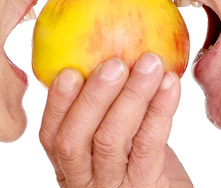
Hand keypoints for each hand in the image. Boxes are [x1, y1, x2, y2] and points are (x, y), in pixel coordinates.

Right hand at [39, 52, 193, 187]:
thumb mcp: (122, 140)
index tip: (68, 70)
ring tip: (150, 63)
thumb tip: (114, 47)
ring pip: (109, 140)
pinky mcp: (145, 187)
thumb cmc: (146, 166)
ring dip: (131, 96)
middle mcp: (84, 180)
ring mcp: (113, 187)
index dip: (56, 103)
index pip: (50, 135)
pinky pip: (148, 145)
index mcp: (70, 165)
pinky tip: (170, 84)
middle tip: (115, 62)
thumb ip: (110, 109)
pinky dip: (160, 110)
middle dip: (93, 96)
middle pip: (73, 138)